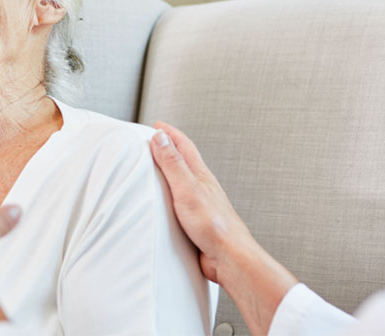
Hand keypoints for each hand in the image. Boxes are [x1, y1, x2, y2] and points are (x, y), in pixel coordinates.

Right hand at [149, 122, 297, 335]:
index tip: (156, 125)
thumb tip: (161, 137)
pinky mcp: (196, 221)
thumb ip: (173, 163)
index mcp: (200, 175)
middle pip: (185, 160)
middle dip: (170, 147)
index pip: (184, 146)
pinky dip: (170, 195)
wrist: (229, 257)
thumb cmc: (214, 226)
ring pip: (183, 181)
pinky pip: (180, 201)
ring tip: (157, 168)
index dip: (170, 134)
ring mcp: (200, 204)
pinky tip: (165, 203)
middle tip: (155, 140)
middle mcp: (201, 186)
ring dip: (171, 170)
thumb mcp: (187, 189)